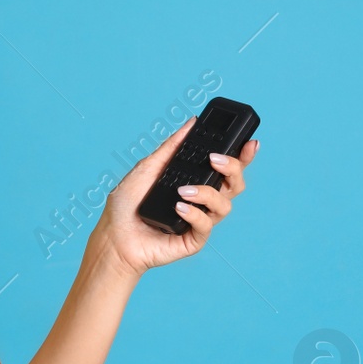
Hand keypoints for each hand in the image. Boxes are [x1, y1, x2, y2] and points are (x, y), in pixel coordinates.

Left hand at [87, 117, 258, 277]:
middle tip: (215, 160)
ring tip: (183, 191)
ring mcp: (198, 220)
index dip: (242, 156)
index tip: (249, 142)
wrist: (113, 238)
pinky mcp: (193, 240)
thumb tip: (191, 123)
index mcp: (194, 182)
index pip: (225, 168)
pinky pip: (206, 225)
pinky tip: (179, 208)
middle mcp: (201, 201)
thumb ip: (170, 147)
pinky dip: (194, 214)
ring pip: (225, 205)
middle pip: (235, 184)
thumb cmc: (126, 206)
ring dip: (207, 193)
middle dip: (233, 168)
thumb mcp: (146, 168)